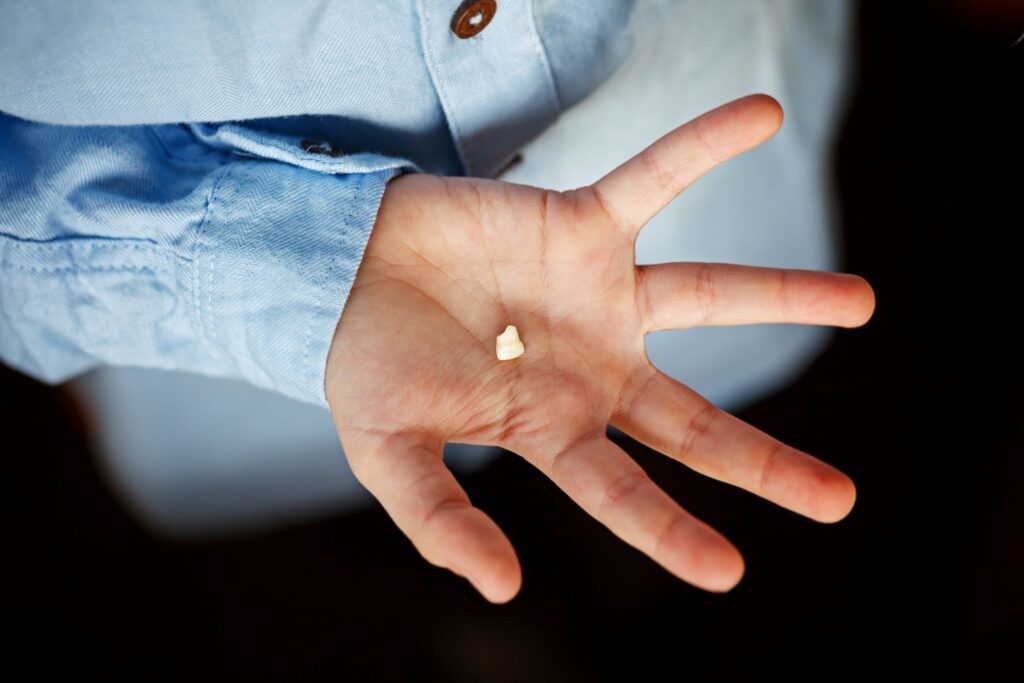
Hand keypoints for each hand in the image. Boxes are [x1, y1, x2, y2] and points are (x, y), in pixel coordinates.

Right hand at [325, 94, 875, 602]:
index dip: (669, 533)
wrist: (344, 270)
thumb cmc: (365, 365)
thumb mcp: (389, 453)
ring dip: (783, 299)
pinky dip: (703, 147)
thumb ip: (439, 520)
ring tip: (860, 302)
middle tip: (839, 500)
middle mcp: (591, 368)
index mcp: (550, 429)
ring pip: (708, 299)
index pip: (622, 492)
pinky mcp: (583, 223)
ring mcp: (596, 296)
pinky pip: (653, 177)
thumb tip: (501, 590)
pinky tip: (763, 115)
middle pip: (695, 423)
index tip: (728, 570)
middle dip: (764, 462)